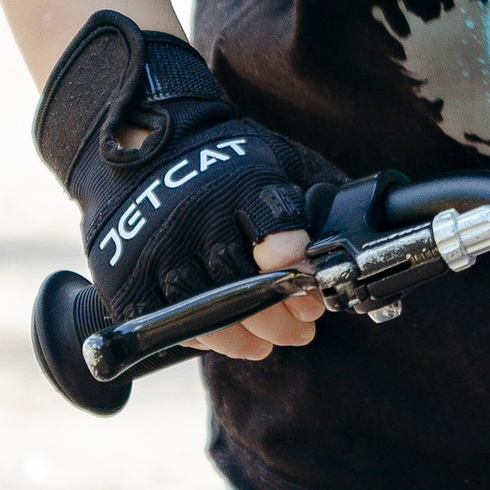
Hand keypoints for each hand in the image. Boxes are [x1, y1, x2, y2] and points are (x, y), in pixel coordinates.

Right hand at [35, 13, 337, 359]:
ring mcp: (157, 247)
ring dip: (245, 336)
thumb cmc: (227, 164)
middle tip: (303, 327)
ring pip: (207, 314)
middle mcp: (197, 213)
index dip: (301, 265)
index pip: (278, 227)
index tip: (314, 284)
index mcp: (242, 180)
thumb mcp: (280, 159)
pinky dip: (200, 338)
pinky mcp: (125, 275)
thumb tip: (364, 239)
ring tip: (268, 340)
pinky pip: (166, 325)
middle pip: (246, 285)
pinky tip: (225, 337)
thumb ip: (319, 198)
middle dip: (282, 315)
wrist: (144, 150)